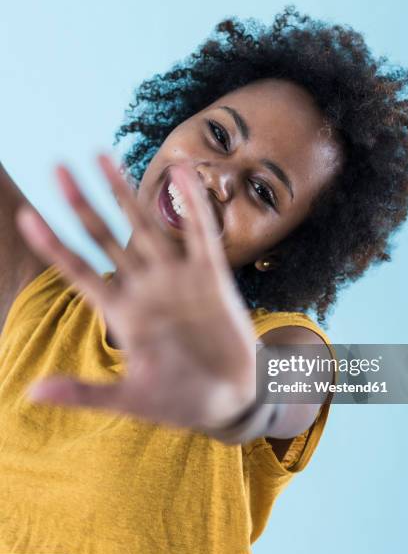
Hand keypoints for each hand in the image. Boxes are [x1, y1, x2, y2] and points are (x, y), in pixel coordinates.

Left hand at [15, 155, 257, 429]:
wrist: (232, 396)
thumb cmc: (181, 399)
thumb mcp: (131, 399)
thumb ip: (85, 392)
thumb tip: (30, 392)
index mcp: (122, 314)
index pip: (79, 272)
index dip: (53, 245)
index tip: (28, 215)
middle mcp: (145, 287)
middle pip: (106, 236)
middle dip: (82, 203)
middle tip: (58, 167)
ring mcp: (178, 278)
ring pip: (145, 224)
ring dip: (124, 191)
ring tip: (103, 155)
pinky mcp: (211, 275)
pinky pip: (201, 233)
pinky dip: (192, 204)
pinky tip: (182, 173)